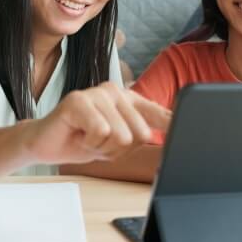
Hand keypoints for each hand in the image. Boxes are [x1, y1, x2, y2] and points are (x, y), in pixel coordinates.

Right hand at [23, 82, 170, 164]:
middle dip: (118, 150)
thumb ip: (140, 138)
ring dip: (102, 148)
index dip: (175, 123)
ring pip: (120, 135)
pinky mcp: (78, 100)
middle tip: (99, 143)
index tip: (195, 130)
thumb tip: (164, 139)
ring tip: (88, 138)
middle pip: (140, 133)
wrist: (46, 144)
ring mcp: (97, 93)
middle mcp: (116, 92)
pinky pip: (100, 131)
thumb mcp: (117, 144)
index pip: (159, 113)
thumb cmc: (82, 141)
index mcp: (129, 100)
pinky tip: (79, 135)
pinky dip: (89, 143)